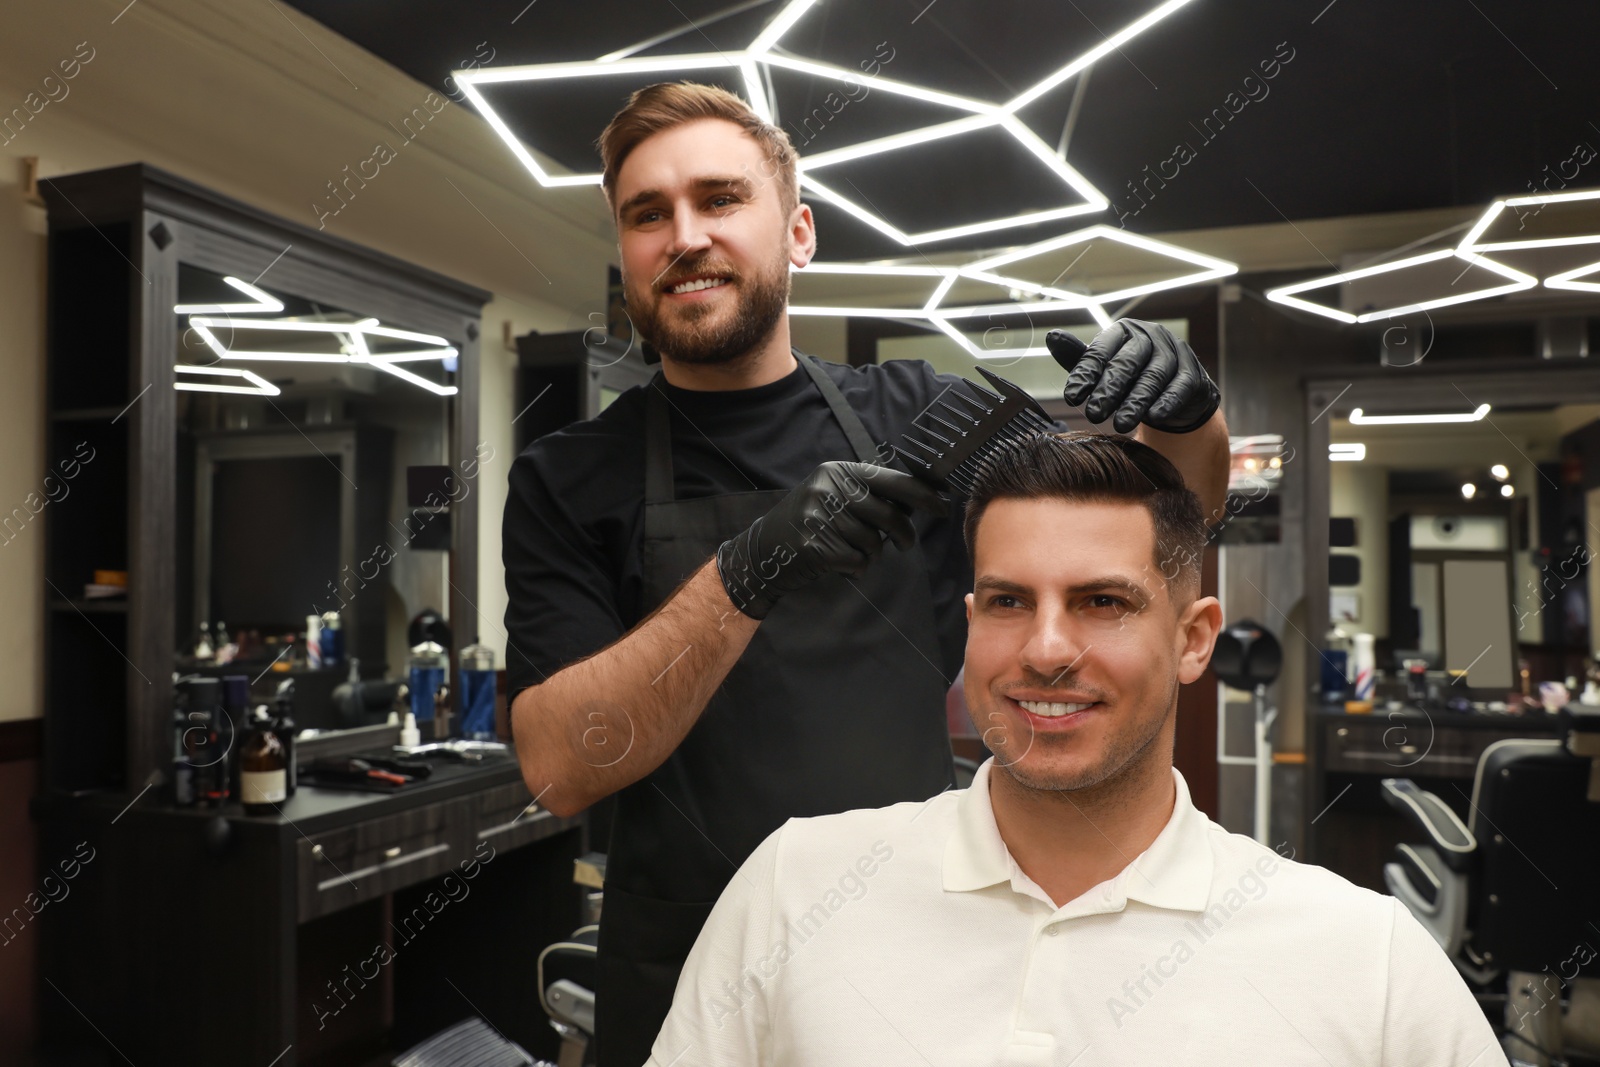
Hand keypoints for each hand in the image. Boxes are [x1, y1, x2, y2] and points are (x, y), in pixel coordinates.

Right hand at [716, 461, 946, 619]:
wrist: (763, 551)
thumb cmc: (808, 523)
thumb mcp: (834, 495)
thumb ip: (870, 495)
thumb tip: (919, 501)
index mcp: (840, 471)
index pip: (893, 481)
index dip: (923, 496)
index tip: (943, 507)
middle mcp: (830, 488)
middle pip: (889, 515)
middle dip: (903, 534)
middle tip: (904, 544)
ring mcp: (820, 516)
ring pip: (874, 542)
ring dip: (871, 553)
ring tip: (851, 549)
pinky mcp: (815, 546)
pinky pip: (858, 562)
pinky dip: (855, 568)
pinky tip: (838, 562)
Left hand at [1049, 319, 1219, 433]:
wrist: (1173, 393)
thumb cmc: (1131, 377)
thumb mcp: (1103, 368)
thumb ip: (1079, 358)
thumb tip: (1052, 336)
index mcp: (1123, 331)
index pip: (1101, 350)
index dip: (1085, 374)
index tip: (1072, 397)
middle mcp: (1150, 336)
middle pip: (1127, 362)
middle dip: (1109, 390)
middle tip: (1094, 414)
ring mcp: (1175, 352)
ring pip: (1153, 376)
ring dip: (1136, 402)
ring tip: (1121, 424)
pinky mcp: (1193, 372)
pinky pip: (1179, 387)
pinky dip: (1167, 402)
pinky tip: (1154, 417)